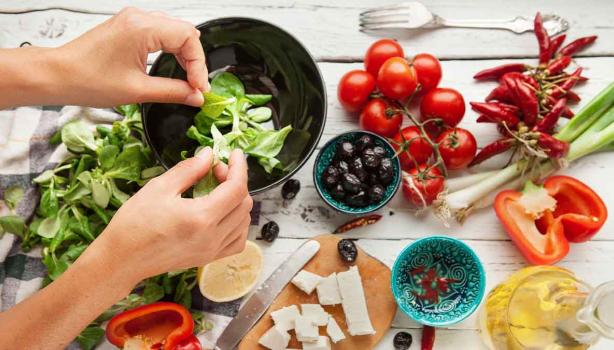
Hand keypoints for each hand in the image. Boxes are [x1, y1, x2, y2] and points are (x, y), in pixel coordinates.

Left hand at [53, 7, 207, 106]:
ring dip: (184, 55)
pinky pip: (161, 33)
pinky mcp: (128, 27)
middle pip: (184, 32)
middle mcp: (138, 18)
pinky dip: (171, 50)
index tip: (199, 87)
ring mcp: (133, 20)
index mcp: (142, 28)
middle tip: (196, 86)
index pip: (188, 38)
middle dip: (195, 60)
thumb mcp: (137, 91)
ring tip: (187, 79)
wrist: (58, 75)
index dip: (199, 65)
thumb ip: (173, 92)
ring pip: (174, 31)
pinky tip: (173, 67)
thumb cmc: (87, 80)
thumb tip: (196, 96)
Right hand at [87, 147, 252, 286]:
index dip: (239, 167)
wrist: (122, 260)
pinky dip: (237, 224)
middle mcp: (212, 237)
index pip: (237, 188)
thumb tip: (209, 155)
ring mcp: (212, 250)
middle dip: (235, 181)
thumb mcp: (159, 188)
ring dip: (237, 201)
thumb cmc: (134, 224)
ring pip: (244, 222)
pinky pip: (237, 240)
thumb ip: (189, 169)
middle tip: (214, 171)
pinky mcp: (208, 258)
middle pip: (244, 204)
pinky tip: (223, 213)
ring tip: (216, 190)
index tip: (234, 154)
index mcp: (202, 218)